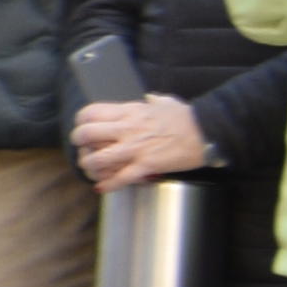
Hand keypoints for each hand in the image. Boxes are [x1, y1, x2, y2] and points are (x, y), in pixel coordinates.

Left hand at [73, 92, 210, 187]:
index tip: (83, 128)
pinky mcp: (146, 166)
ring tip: (91, 168)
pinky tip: (102, 187)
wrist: (207, 133)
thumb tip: (149, 99)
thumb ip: (151, 101)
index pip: (90, 113)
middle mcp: (127, 129)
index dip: (81, 122)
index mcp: (129, 112)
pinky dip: (108, 185)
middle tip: (84, 149)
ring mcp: (135, 148)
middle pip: (85, 135)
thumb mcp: (164, 102)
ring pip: (97, 159)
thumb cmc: (187, 118)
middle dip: (79, 144)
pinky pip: (120, 178)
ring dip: (89, 166)